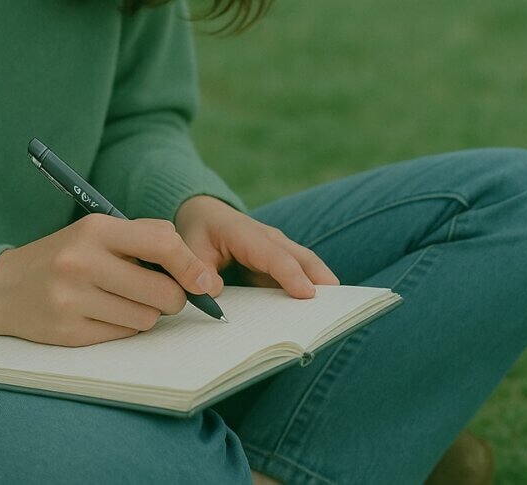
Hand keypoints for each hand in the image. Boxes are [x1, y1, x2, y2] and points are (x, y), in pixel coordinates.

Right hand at [0, 214, 223, 346]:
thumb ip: (144, 240)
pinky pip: (123, 335)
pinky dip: (124, 327)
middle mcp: (83, 262)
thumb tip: (198, 273)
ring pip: (146, 318)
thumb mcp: (97, 233)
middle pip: (163, 292)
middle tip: (164, 295)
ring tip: (124, 301)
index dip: (191, 266)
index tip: (205, 283)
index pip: (163, 244)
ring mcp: (73, 299)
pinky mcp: (68, 332)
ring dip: (146, 314)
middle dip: (174, 298)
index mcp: (95, 229)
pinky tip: (104, 314)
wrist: (2, 288)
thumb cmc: (64, 257)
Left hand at [174, 195, 339, 297]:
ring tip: (336, 311)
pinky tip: (319, 312)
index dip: (291, 275)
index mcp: (246, 233)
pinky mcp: (282, 262)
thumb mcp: (189, 247)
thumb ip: (199, 270)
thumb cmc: (199, 232)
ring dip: (322, 285)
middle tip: (337, 305)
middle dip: (320, 278)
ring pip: (308, 266)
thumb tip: (216, 293)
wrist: (206, 215)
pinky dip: (313, 289)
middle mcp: (270, 239)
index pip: (274, 255)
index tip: (308, 294)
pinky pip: (301, 275)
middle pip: (302, 258)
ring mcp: (280, 249)